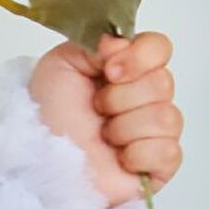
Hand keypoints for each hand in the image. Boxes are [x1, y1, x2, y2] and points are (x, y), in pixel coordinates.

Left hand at [27, 30, 183, 208]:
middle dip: (121, 98)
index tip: (108, 72)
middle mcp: (146, 100)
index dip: (139, 57)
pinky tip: (120, 160)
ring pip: (166, 118)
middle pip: (164, 83)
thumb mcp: (62, 62)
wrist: (38, 160)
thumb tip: (124, 42)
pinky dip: (140, 155)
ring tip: (103, 138)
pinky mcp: (156, 169)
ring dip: (126, 127)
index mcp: (129, 71)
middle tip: (97, 111)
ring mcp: (153, 134)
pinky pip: (169, 153)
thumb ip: (98, 40)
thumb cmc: (48, 118)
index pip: (160, 49)